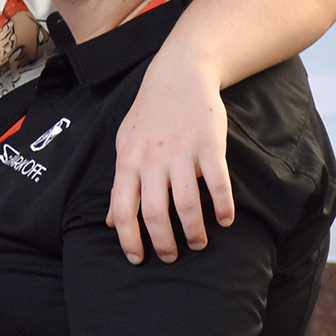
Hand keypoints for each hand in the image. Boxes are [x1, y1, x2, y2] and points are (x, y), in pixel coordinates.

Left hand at [107, 49, 233, 263]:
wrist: (178, 76)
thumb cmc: (149, 115)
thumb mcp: (125, 145)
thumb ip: (120, 183)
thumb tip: (110, 221)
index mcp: (128, 161)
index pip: (123, 208)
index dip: (128, 238)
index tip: (138, 259)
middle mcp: (152, 160)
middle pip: (156, 213)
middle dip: (164, 242)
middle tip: (171, 257)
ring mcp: (182, 153)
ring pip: (188, 204)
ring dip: (194, 231)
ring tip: (198, 242)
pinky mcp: (209, 146)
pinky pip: (219, 184)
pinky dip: (223, 207)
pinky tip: (225, 220)